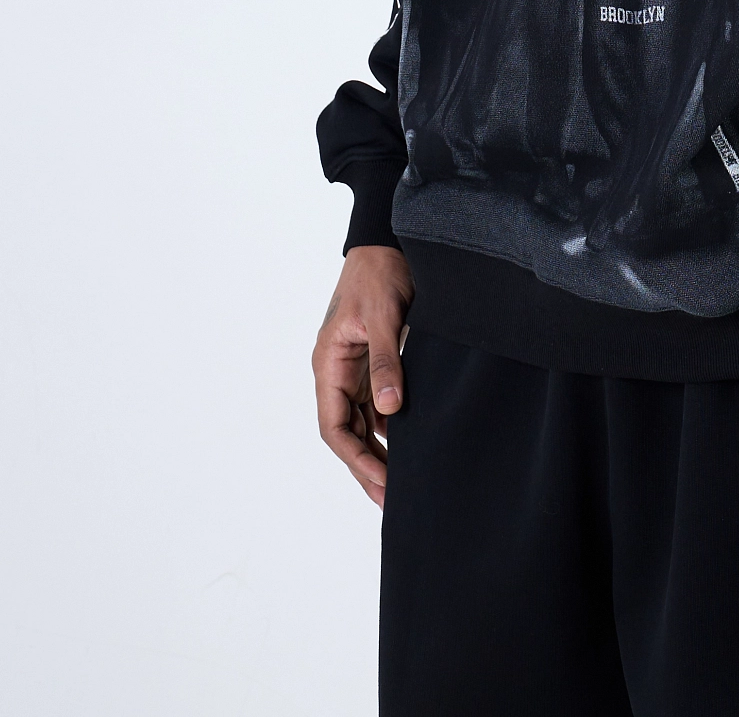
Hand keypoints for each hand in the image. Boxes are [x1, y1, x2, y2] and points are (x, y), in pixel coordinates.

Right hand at [312, 245, 414, 508]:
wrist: (387, 240)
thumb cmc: (378, 273)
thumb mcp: (382, 317)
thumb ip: (386, 363)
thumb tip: (390, 410)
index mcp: (328, 365)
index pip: (334, 427)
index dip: (355, 459)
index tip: (380, 483)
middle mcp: (338, 373)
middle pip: (348, 432)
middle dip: (367, 466)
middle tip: (393, 498)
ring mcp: (356, 368)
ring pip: (363, 422)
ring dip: (379, 450)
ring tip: (402, 481)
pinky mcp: (375, 361)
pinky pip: (379, 403)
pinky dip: (391, 427)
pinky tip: (410, 444)